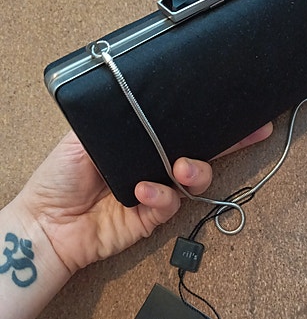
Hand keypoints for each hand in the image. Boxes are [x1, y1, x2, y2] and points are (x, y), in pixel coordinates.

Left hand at [19, 124, 272, 273]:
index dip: (211, 121)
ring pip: (195, 179)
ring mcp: (157, 191)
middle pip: (200, 151)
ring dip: (195, 170)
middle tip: (248, 133)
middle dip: (228, 143)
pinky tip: (143, 190)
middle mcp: (155, 164)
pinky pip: (170, 204)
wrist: (46, 221)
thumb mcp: (81, 136)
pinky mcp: (152, 217)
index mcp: (142, 142)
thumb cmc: (59, 176)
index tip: (240, 111)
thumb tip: (140, 97)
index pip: (183, 128)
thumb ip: (111, 118)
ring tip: (181, 167)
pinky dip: (162, 196)